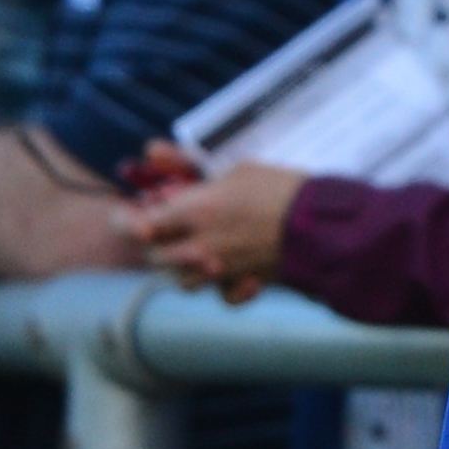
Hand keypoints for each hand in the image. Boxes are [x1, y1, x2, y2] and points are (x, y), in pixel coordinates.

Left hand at [117, 159, 306, 300]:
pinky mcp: (244, 286)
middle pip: (155, 258)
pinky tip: (230, 269)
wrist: (322, 226)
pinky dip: (221, 285)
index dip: (126, 220)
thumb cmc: (280, 188)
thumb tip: (154, 153)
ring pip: (182, 280)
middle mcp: (200, 248)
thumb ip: (190, 170)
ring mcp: (221, 272)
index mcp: (194, 213)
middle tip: (167, 226)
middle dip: (156, 241)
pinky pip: (219, 295)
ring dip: (183, 264)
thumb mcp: (235, 168)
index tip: (128, 213)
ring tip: (198, 246)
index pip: (138, 226)